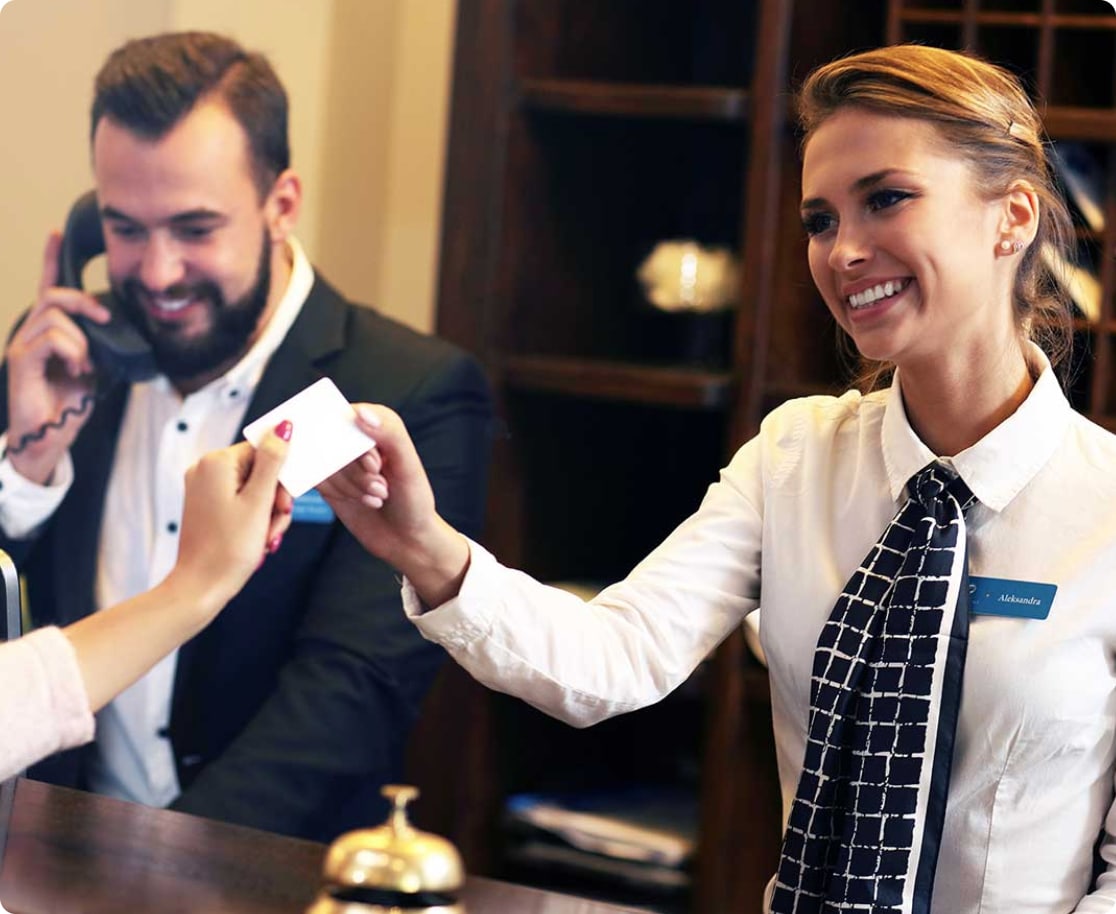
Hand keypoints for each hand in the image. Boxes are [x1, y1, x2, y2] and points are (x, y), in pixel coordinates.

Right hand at [5, 231, 112, 483]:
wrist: (52, 433)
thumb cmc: (70, 401)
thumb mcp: (96, 367)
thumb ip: (101, 345)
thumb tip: (117, 330)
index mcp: (51, 330)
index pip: (49, 287)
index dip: (51, 259)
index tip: (56, 233)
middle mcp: (32, 331)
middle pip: (56, 295)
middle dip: (86, 302)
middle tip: (105, 321)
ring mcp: (24, 343)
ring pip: (56, 317)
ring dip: (81, 341)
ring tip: (84, 364)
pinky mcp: (21, 358)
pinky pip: (52, 338)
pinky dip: (72, 352)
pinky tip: (76, 369)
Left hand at [171, 421, 294, 616]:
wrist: (201, 587)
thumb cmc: (229, 547)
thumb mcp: (259, 502)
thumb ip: (273, 462)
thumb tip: (283, 427)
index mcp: (216, 462)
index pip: (263, 450)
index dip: (281, 476)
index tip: (285, 502)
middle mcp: (205, 470)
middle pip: (260, 470)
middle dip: (275, 498)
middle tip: (277, 522)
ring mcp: (203, 488)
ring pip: (254, 488)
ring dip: (268, 512)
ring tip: (267, 537)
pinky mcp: (206, 505)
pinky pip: (241, 501)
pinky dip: (255, 518)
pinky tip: (259, 539)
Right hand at [318, 405, 469, 606]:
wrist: (406, 539)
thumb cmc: (414, 500)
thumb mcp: (408, 466)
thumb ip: (389, 434)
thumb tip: (359, 412)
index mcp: (380, 423)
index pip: (350, 416)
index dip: (358, 444)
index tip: (376, 466)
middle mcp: (357, 437)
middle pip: (334, 441)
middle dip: (356, 471)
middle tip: (382, 487)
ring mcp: (340, 459)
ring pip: (324, 461)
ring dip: (351, 485)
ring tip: (377, 496)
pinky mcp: (327, 479)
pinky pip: (315, 478)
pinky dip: (337, 492)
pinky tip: (360, 501)